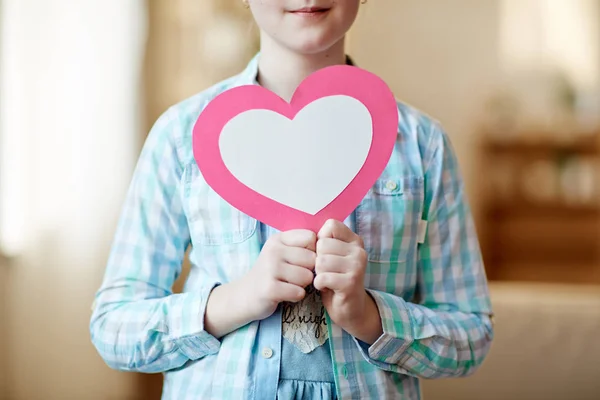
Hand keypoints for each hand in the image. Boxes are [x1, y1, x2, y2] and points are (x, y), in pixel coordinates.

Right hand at [239, 230, 316, 320]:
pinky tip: (285, 294)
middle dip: (309, 271)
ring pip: (307, 277)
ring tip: (289, 284)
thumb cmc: (272, 273)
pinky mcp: (270, 288)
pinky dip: (296, 296)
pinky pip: (299, 292)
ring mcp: (270, 269)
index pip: (311, 237)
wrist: (246, 294)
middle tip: (295, 276)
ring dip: (302, 285)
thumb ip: (301, 245)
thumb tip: (328, 242)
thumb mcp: (282, 252)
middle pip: (312, 259)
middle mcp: (274, 250)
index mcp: (279, 239)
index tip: (303, 260)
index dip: (313, 251)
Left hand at [314, 219, 382, 343]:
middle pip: (322, 244)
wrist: (350, 308)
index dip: (320, 240)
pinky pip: (322, 277)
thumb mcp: (332, 256)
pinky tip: (328, 288)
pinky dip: (319, 285)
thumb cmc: (335, 278)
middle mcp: (359, 250)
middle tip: (326, 271)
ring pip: (320, 261)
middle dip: (317, 260)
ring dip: (318, 273)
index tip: (326, 254)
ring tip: (327, 279)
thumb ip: (325, 241)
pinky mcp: (351, 282)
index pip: (330, 225)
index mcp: (354, 240)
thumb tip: (308, 233)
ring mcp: (357, 266)